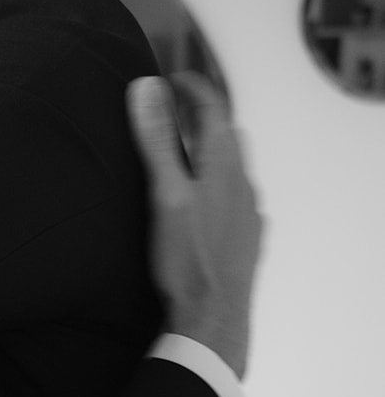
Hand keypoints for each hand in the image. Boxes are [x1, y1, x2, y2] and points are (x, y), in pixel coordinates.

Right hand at [126, 72, 262, 378]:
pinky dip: (216, 184)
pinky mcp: (247, 238)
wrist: (214, 318)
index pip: (215, 109)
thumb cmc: (188, 259)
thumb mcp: (164, 195)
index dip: (194, 88)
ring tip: (181, 156)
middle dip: (202, 118)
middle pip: (227, 136)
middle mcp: (243, 184)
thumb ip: (157, 141)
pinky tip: (199, 204)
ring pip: (232, 169)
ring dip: (209, 153)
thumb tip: (147, 88)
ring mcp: (249, 213)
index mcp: (223, 166)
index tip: (174, 78)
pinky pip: (235, 198)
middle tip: (174, 112)